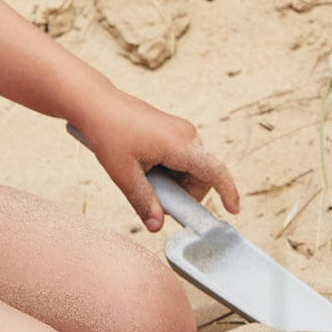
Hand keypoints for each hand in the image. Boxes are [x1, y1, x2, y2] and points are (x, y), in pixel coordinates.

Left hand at [67, 90, 239, 232]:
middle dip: (183, 193)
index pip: (216, 172)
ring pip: (191, 169)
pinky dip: (170, 170)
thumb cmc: (109, 135)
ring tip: (143, 175)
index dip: (229, 193)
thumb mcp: (124, 175)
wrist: (97, 104)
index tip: (233, 211)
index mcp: (180, 145)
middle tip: (154, 197)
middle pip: (202, 177)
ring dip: (174, 181)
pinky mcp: (175, 130)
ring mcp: (183, 131)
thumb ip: (144, 202)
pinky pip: (183, 159)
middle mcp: (188, 135)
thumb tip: (157, 228)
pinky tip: (145, 165)